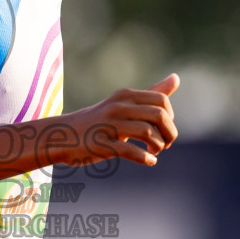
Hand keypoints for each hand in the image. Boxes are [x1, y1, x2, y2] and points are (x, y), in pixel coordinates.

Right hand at [54, 73, 179, 166]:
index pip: (161, 101)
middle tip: (165, 144)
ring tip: (154, 152)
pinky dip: (145, 158)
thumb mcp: (125, 103)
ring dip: (157, 146)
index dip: (170, 118)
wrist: (63, 135)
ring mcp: (109, 125)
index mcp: (125, 95)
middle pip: (158, 116)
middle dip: (169, 133)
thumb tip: (176, 77)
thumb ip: (151, 93)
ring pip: (147, 132)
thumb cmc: (101, 120)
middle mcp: (118, 107)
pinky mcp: (102, 144)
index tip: (164, 130)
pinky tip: (149, 161)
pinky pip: (131, 151)